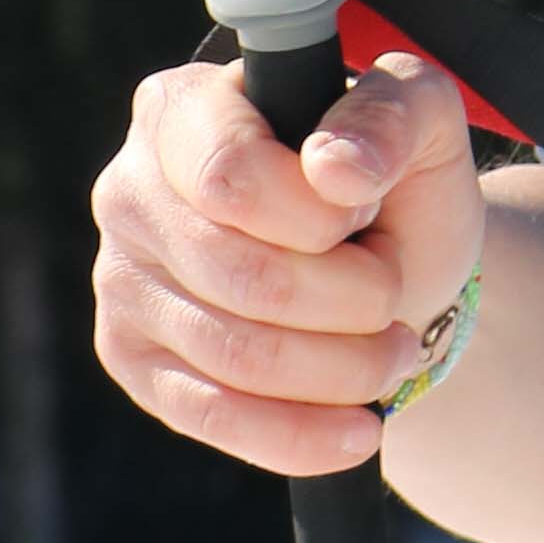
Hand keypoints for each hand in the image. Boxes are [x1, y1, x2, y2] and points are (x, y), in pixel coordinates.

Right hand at [90, 48, 482, 476]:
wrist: (388, 264)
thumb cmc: (392, 181)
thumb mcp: (422, 120)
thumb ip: (391, 114)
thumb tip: (335, 170)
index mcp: (182, 108)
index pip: (231, 177)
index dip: (319, 217)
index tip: (365, 214)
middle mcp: (129, 188)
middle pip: (240, 275)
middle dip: (350, 299)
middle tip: (395, 293)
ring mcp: (121, 279)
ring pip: (234, 353)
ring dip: (341, 368)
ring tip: (395, 353)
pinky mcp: (131, 359)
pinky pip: (210, 417)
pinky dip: (298, 434)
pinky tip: (359, 429)